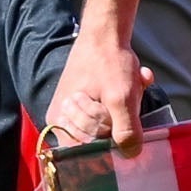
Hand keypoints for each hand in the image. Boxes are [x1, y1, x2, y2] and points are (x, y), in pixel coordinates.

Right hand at [41, 26, 150, 151]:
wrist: (106, 35)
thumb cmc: (108, 62)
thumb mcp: (121, 97)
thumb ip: (126, 129)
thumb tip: (130, 156)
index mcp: (60, 123)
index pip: (86, 152)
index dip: (108, 142)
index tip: (121, 122)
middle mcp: (61, 122)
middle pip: (98, 140)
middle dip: (117, 120)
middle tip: (121, 97)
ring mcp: (74, 115)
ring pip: (106, 129)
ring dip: (124, 110)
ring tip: (127, 89)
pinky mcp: (88, 108)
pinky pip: (109, 118)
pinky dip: (124, 104)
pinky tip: (130, 86)